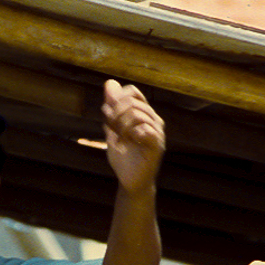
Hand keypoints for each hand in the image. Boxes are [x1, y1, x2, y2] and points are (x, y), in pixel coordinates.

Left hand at [102, 79, 164, 194]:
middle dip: (115, 113)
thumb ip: (111, 108)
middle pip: (132, 101)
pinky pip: (146, 130)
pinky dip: (132, 134)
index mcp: (144, 114)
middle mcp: (153, 120)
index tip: (107, 114)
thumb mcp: (112, 129)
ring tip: (119, 139)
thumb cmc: (123, 156)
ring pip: (138, 114)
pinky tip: (128, 143)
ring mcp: (157, 132)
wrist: (129, 181)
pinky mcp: (157, 146)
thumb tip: (109, 83)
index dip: (117, 98)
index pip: (133, 92)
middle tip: (110, 128)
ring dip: (122, 125)